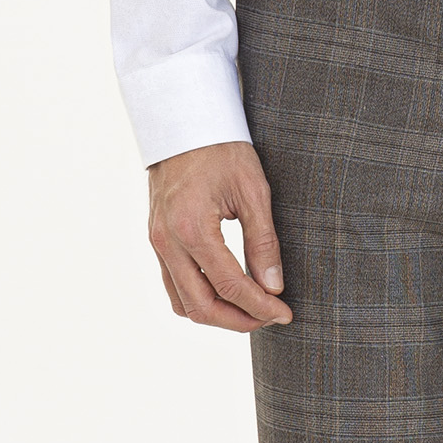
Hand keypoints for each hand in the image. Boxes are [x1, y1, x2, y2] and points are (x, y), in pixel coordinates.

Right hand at [147, 141, 292, 333]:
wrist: (183, 122)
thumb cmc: (222, 149)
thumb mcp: (253, 191)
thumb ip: (263, 242)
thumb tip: (274, 287)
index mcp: (192, 228)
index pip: (230, 286)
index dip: (261, 306)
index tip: (286, 314)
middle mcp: (167, 241)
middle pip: (201, 306)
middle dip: (239, 320)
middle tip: (270, 317)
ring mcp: (157, 242)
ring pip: (182, 303)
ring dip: (216, 315)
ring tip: (250, 309)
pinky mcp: (156, 240)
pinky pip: (172, 285)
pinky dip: (198, 298)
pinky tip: (226, 292)